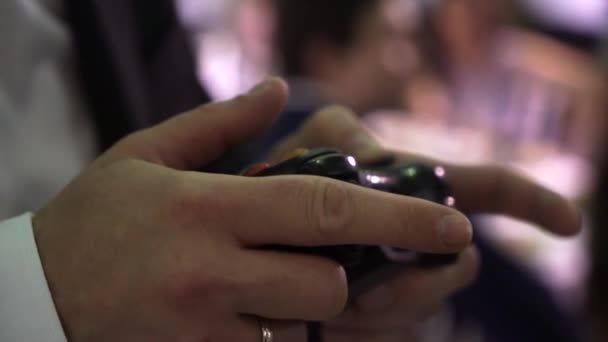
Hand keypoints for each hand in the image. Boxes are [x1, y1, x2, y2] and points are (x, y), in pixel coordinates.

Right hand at [33, 79, 472, 341]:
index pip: (324, 207)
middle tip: (312, 254)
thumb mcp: (144, 155)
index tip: (452, 223)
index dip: (397, 215)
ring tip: (258, 283)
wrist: (33, 300)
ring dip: (301, 305)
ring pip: (302, 324)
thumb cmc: (93, 220)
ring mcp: (205, 327)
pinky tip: (235, 312)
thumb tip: (278, 92)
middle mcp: (211, 270)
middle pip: (329, 280)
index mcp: (207, 207)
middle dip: (340, 271)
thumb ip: (221, 124)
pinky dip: (270, 334)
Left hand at [270, 105, 581, 340]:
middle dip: (420, 287)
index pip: (487, 188)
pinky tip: (327, 327)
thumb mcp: (316, 141)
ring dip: (380, 316)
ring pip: (424, 311)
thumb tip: (373, 153)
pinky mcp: (380, 318)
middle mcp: (425, 237)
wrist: (267, 224)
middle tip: (365, 293)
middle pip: (458, 269)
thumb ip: (341, 134)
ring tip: (327, 309)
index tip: (569, 223)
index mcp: (420, 191)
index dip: (532, 201)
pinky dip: (362, 337)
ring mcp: (406, 280)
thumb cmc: (298, 171)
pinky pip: (390, 338)